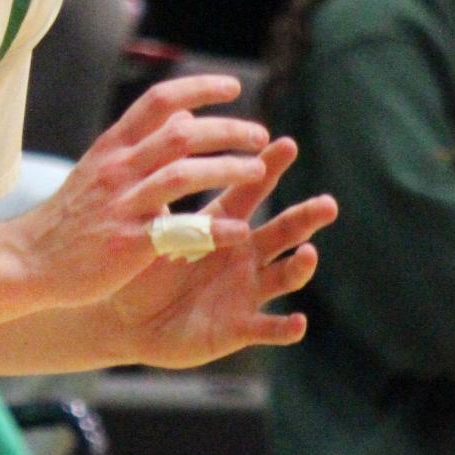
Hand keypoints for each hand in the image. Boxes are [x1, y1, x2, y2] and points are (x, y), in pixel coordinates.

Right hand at [17, 75, 271, 310]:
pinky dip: (213, 230)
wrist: (30, 260)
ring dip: (227, 169)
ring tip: (259, 171)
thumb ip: (141, 143)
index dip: (199, 88)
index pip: (160, 101)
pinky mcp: (128, 244)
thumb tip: (184, 113)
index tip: (233, 87)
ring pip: (183, 175)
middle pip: (181, 133)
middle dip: (227, 130)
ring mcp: (122, 205)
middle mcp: (118, 168)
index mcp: (113, 147)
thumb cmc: (72, 215)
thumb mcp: (100, 167)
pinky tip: (240, 230)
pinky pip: (179, 231)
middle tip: (260, 135)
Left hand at [109, 137, 333, 366]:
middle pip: (283, 232)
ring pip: (284, 276)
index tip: (287, 144)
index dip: (269, 168)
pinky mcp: (239, 328)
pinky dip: (284, 327)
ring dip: (300, 266)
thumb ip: (165, 184)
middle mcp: (244, 255)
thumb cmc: (141, 267)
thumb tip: (166, 126)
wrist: (127, 322)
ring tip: (309, 253)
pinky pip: (268, 328)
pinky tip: (298, 322)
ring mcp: (246, 292)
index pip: (252, 190)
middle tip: (328, 204)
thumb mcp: (154, 225)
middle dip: (306, 217)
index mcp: (224, 224)